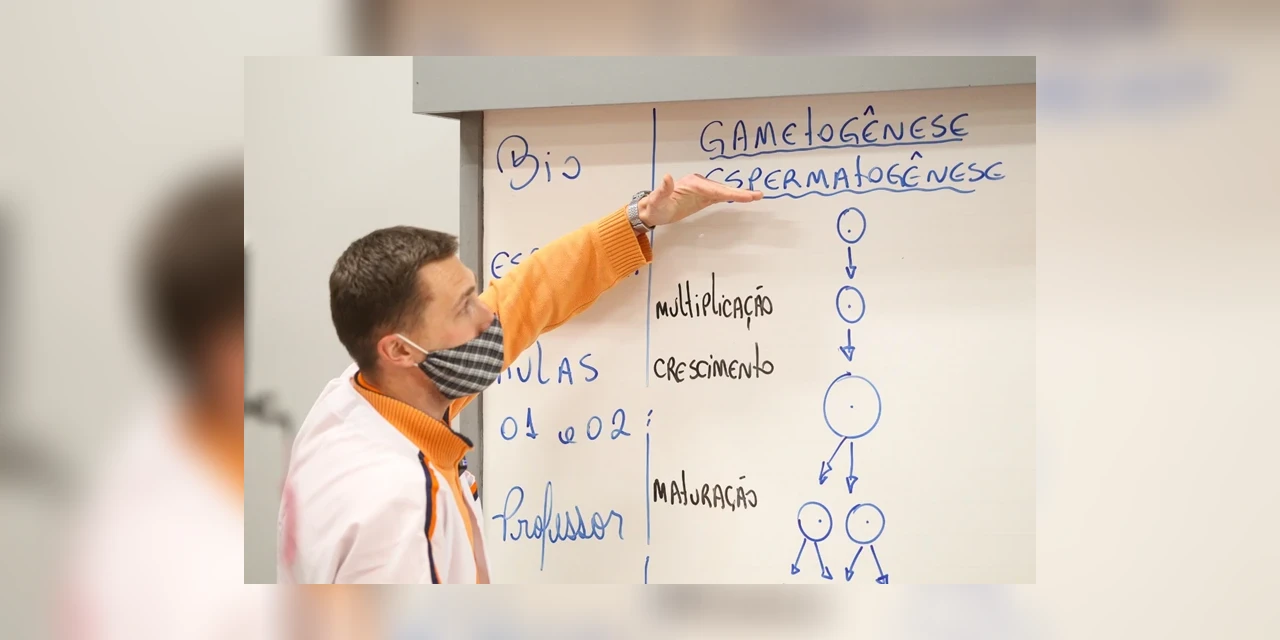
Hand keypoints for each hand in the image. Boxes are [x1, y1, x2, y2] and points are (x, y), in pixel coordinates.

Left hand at [638, 173, 762, 226]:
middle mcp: (699, 183)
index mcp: (692, 183)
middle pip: (722, 189)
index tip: (745, 196)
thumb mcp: (656, 201)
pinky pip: (720, 195)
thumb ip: (661, 190)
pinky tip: (743, 197)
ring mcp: (701, 189)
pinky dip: (732, 196)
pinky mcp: (702, 197)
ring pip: (723, 191)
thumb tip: (667, 177)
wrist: (652, 210)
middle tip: (758, 195)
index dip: (731, 193)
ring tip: (756, 196)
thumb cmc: (654, 207)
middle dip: (740, 192)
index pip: (715, 189)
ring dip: (739, 194)